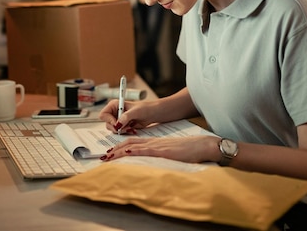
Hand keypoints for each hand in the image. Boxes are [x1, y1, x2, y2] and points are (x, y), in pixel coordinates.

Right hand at [98, 99, 155, 133]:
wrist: (154, 113)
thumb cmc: (146, 108)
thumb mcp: (135, 111)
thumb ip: (125, 117)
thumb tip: (117, 125)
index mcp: (115, 105)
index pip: (103, 115)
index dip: (109, 120)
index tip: (117, 124)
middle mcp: (115, 112)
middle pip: (107, 124)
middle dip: (116, 128)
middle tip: (126, 128)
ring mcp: (119, 120)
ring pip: (113, 129)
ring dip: (122, 131)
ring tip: (131, 128)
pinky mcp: (124, 126)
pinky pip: (120, 132)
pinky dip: (125, 132)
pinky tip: (133, 129)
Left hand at [100, 135, 218, 163]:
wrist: (202, 145)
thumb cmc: (190, 150)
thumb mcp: (172, 153)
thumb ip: (162, 156)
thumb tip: (154, 164)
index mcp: (155, 142)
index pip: (134, 142)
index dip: (121, 146)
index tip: (111, 152)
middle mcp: (154, 142)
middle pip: (129, 142)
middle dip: (115, 149)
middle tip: (104, 156)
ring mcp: (157, 145)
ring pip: (133, 145)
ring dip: (119, 151)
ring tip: (108, 156)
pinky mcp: (163, 151)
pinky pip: (145, 150)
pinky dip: (134, 151)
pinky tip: (126, 152)